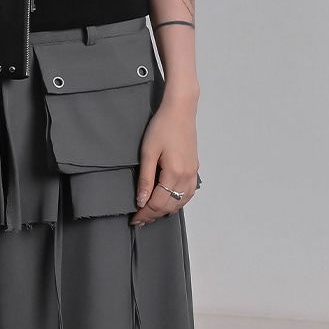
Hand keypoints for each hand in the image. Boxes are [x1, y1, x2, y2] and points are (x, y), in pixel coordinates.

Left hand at [132, 98, 199, 224]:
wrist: (180, 109)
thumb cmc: (162, 126)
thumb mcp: (148, 152)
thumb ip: (145, 179)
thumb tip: (141, 201)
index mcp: (174, 173)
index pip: (158, 203)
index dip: (145, 213)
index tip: (134, 219)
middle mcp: (186, 176)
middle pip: (169, 206)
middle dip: (153, 215)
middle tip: (139, 219)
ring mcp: (192, 173)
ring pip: (180, 202)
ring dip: (165, 210)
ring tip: (150, 212)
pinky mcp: (194, 169)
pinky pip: (187, 194)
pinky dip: (177, 201)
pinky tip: (168, 201)